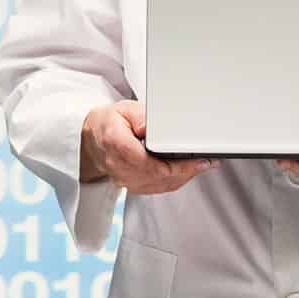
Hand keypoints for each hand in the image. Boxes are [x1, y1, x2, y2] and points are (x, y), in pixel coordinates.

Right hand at [81, 100, 218, 193]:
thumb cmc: (107, 123)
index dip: (180, 166)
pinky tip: (185, 172)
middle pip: (160, 178)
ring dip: (183, 177)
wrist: (90, 139)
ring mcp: (124, 179)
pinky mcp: (130, 185)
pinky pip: (156, 188)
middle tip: (207, 162)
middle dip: (188, 171)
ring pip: (160, 185)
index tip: (198, 160)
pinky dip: (173, 181)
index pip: (153, 164)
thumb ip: (141, 116)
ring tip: (201, 166)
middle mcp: (120, 167)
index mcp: (118, 146)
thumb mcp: (124, 109)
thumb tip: (154, 126)